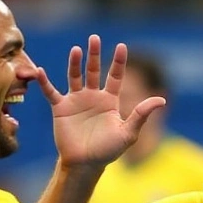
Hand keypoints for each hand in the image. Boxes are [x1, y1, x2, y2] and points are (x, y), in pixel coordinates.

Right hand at [37, 35, 166, 171]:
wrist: (85, 164)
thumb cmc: (108, 150)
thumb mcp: (128, 132)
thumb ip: (142, 114)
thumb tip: (162, 99)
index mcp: (110, 100)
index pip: (115, 76)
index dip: (119, 62)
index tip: (122, 46)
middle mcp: (93, 96)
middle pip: (94, 70)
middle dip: (94, 54)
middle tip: (94, 38)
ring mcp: (76, 101)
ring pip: (74, 76)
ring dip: (74, 63)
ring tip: (76, 49)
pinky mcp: (61, 108)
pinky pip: (51, 92)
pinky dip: (45, 82)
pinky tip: (40, 71)